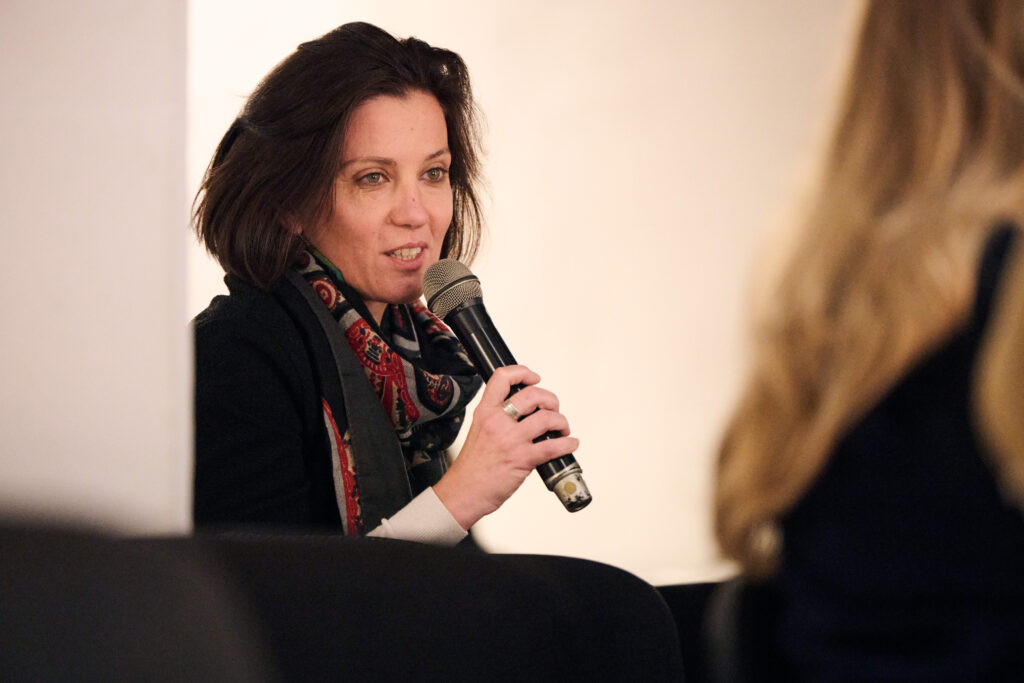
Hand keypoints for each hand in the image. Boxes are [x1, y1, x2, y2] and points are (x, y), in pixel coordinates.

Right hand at [433, 365, 578, 529]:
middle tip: (553, 408)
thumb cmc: (471, 467)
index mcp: (485, 412)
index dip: (522, 372)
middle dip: (550, 400)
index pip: (502, 378)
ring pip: (547, 418)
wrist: (463, 492)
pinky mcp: (522, 459)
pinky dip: (568, 444)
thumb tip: (524, 412)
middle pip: (532, 395)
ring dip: (562, 422)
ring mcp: (511, 440)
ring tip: (562, 429)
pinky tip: (570, 444)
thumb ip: (497, 418)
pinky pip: (553, 446)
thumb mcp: (478, 430)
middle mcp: (497, 422)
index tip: (534, 378)